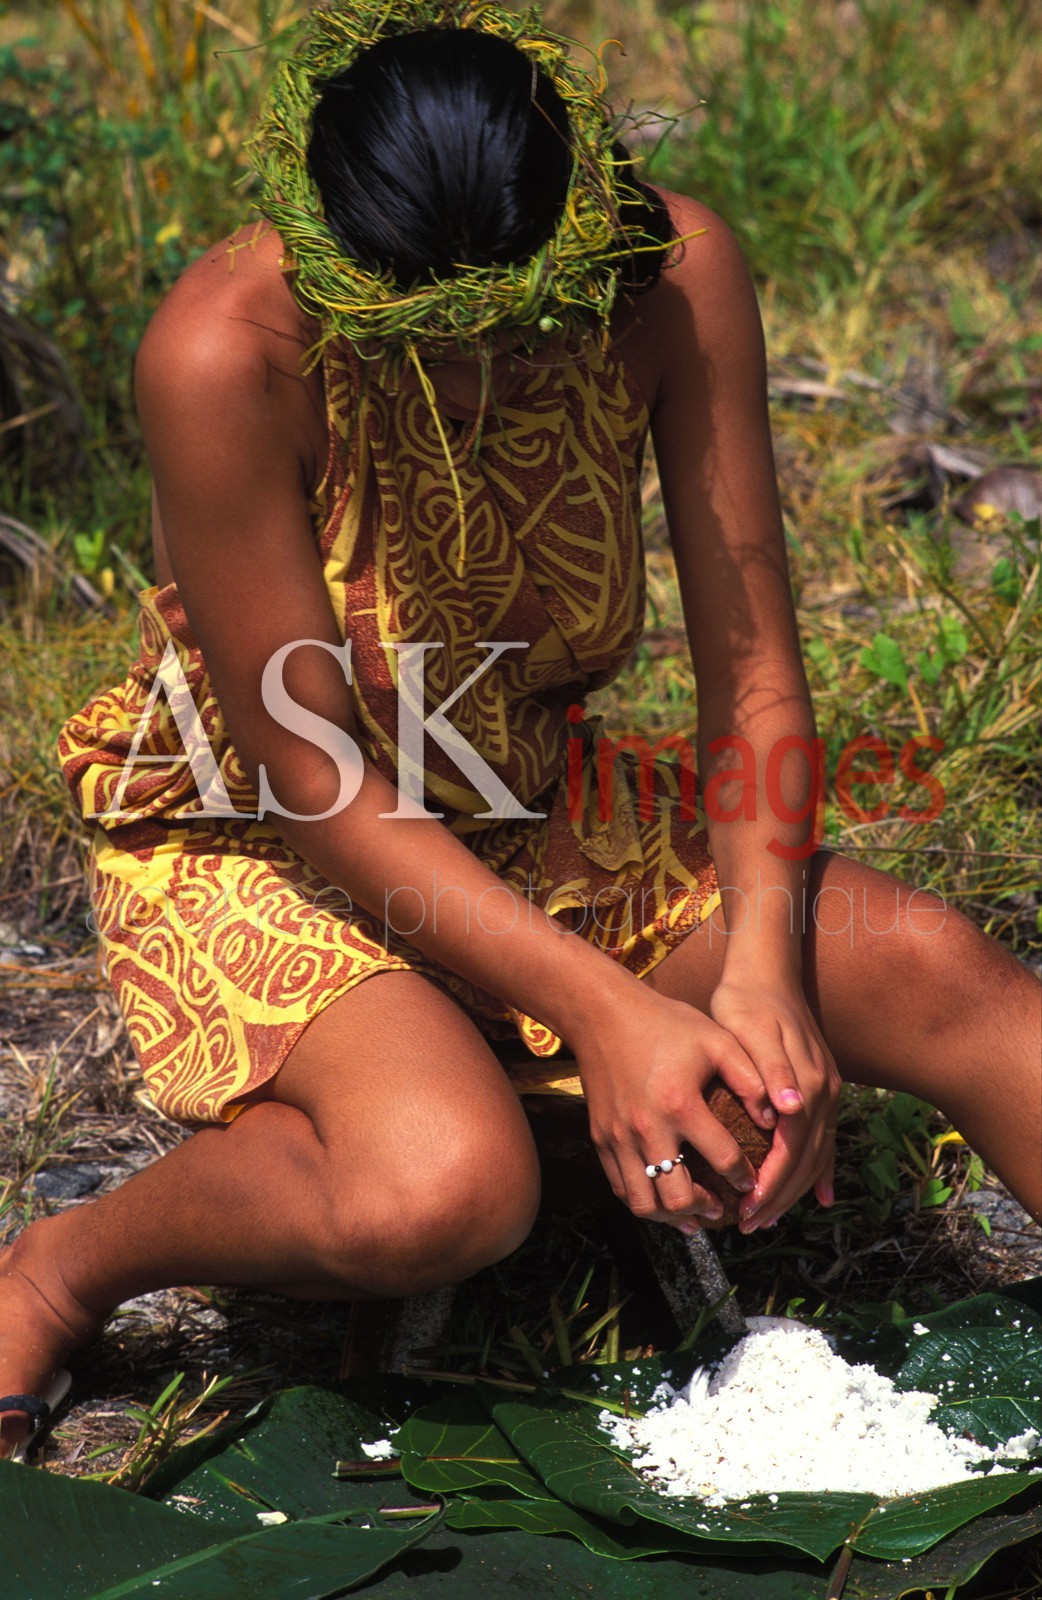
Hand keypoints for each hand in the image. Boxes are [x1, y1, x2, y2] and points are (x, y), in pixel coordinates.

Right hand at [573, 979, 778, 1230]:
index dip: (745, 1177)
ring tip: (694, 1212)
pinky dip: (644, 1201)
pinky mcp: (601, 1138)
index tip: (753, 1180)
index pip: (723, 1159)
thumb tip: (777, 1116)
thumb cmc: (665, 1023)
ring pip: (644, 1204)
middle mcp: (647, 1128)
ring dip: (673, 1216)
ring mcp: (619, 1137)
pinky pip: (622, 1187)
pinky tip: (662, 1197)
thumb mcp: (716, 1039)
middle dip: (707, 1210)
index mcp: (680, 1104)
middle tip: (723, 1206)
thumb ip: (750, 1077)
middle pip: (678, 1198)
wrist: (602, 1014)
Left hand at [708, 977, 839, 1230]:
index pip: (789, 1150)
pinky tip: (818, 1195)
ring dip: (794, 1190)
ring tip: (766, 1216)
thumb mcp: (748, 1030)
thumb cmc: (747, 1002)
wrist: (768, 972)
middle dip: (778, 1197)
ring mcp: (827, 1093)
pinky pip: (824, 1140)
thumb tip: (791, 1111)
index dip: (769, 1184)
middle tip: (748, 1224)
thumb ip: (771, 1071)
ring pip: (815, 1155)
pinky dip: (819, 1170)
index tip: (745, 1210)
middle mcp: (823, 1094)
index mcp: (806, 1085)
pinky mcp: (822, 1089)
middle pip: (804, 1160)